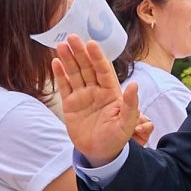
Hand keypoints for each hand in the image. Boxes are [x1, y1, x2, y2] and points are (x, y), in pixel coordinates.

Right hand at [50, 34, 138, 158]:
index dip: (97, 57)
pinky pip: (64, 86)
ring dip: (68, 59)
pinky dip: (59, 74)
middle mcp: (96, 90)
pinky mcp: (70, 104)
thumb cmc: (116, 138)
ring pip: (74, 73)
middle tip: (72, 37)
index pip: (103, 70)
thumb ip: (131, 104)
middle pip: (87, 67)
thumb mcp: (127, 123)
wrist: (100, 154)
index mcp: (111, 92)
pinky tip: (55, 61)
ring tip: (61, 45)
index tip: (91, 44)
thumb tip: (135, 85)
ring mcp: (82, 96)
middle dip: (80, 52)